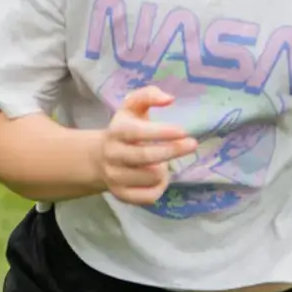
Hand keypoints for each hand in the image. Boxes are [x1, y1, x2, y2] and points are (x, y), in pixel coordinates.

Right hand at [97, 85, 193, 204]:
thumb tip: (169, 99)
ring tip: (161, 162)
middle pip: (145, 157)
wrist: (98, 158)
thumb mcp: (132, 108)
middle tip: (192, 144)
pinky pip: (150, 196)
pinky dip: (160, 187)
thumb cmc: (125, 129)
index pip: (136, 132)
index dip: (160, 132)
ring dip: (164, 170)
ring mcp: (115, 177)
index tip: (183, 131)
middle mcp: (113, 155)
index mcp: (116, 131)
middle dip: (172, 151)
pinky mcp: (121, 195)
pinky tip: (158, 177)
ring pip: (152, 177)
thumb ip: (148, 95)